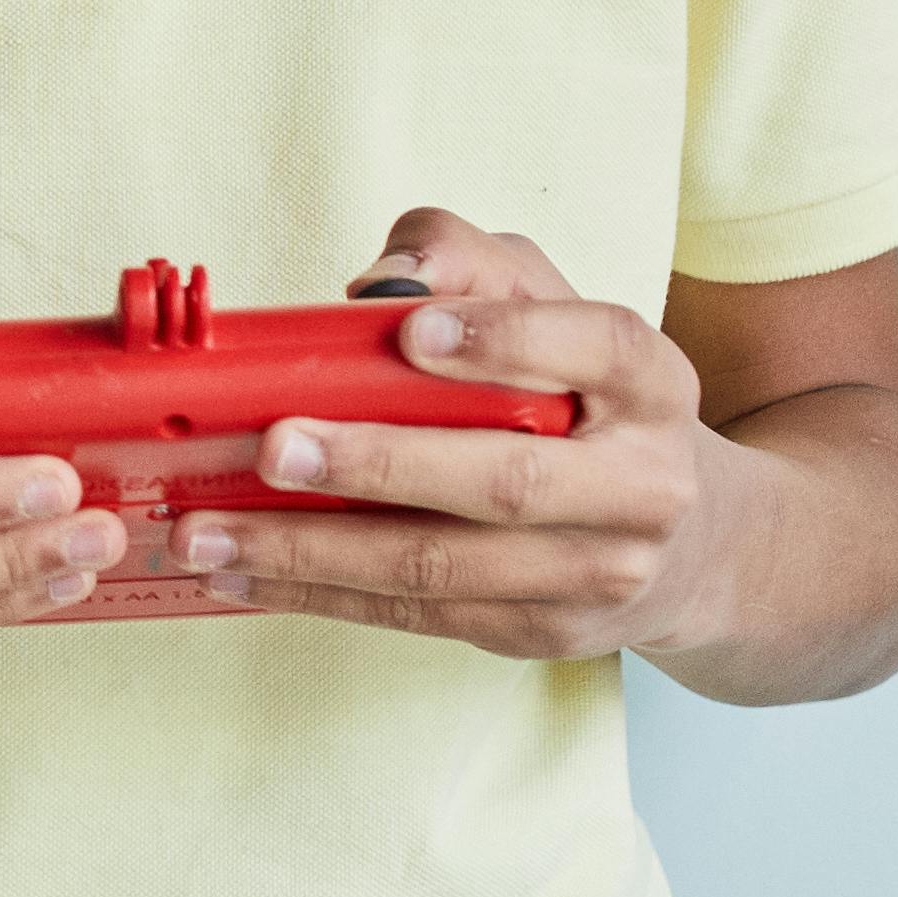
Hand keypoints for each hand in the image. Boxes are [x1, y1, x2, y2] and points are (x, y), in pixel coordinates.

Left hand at [179, 208, 732, 658]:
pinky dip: (320, 595)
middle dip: (380, 466)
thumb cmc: (586, 397)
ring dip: (313, 553)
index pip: (598, 348)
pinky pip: (419, 616)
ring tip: (207, 534)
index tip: (411, 330)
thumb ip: (470, 263)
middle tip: (272, 447)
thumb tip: (386, 280)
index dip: (509, 339)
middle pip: (507, 481)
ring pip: (445, 568)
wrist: (689, 544)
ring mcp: (596, 573)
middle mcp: (641, 486)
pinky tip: (239, 573)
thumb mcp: (549, 305)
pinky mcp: (542, 632)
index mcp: (651, 383)